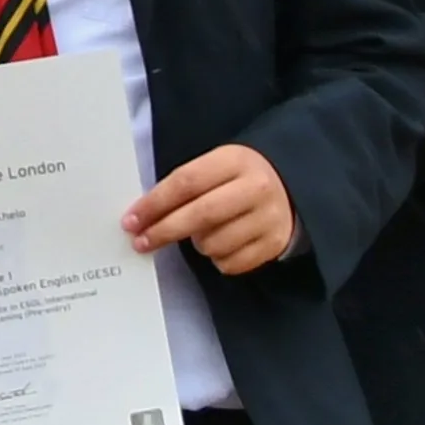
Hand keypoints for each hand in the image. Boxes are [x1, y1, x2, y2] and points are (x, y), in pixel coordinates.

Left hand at [127, 143, 297, 274]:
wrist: (293, 185)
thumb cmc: (240, 176)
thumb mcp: (217, 165)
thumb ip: (185, 184)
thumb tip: (143, 215)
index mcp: (235, 161)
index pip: (186, 182)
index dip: (154, 204)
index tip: (131, 220)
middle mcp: (256, 188)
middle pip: (199, 215)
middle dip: (163, 231)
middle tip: (141, 242)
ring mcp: (269, 218)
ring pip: (214, 244)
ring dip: (197, 244)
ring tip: (202, 233)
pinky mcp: (275, 243)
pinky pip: (231, 263)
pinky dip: (218, 259)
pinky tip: (223, 244)